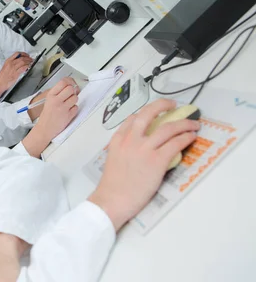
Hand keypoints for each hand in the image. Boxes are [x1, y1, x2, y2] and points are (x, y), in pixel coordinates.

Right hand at [0, 52, 32, 101]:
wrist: (0, 83)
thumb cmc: (2, 76)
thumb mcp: (6, 66)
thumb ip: (12, 63)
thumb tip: (19, 61)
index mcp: (8, 61)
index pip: (17, 54)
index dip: (23, 53)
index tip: (26, 55)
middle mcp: (11, 63)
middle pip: (21, 58)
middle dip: (28, 58)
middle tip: (30, 59)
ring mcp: (13, 68)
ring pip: (23, 62)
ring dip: (28, 62)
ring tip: (31, 62)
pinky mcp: (16, 73)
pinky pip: (23, 68)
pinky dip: (27, 66)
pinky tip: (28, 67)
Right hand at [22, 79, 78, 156]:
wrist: (45, 129)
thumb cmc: (47, 115)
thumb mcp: (49, 100)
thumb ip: (58, 93)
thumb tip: (71, 86)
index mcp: (50, 95)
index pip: (63, 82)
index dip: (69, 81)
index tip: (71, 84)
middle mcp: (56, 100)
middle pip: (71, 89)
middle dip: (73, 91)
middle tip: (70, 95)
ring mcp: (63, 108)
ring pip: (75, 98)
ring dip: (74, 100)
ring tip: (69, 104)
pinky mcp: (68, 116)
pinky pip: (76, 108)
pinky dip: (74, 109)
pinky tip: (68, 111)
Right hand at [89, 99, 199, 230]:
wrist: (113, 200)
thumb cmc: (112, 185)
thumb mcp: (113, 159)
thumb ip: (123, 148)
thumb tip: (139, 146)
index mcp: (118, 140)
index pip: (132, 118)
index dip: (146, 112)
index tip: (155, 113)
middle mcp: (131, 139)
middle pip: (149, 114)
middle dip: (163, 105)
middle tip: (173, 105)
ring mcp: (145, 149)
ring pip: (168, 128)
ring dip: (183, 123)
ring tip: (192, 124)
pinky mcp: (157, 161)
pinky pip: (175, 143)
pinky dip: (186, 138)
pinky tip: (191, 137)